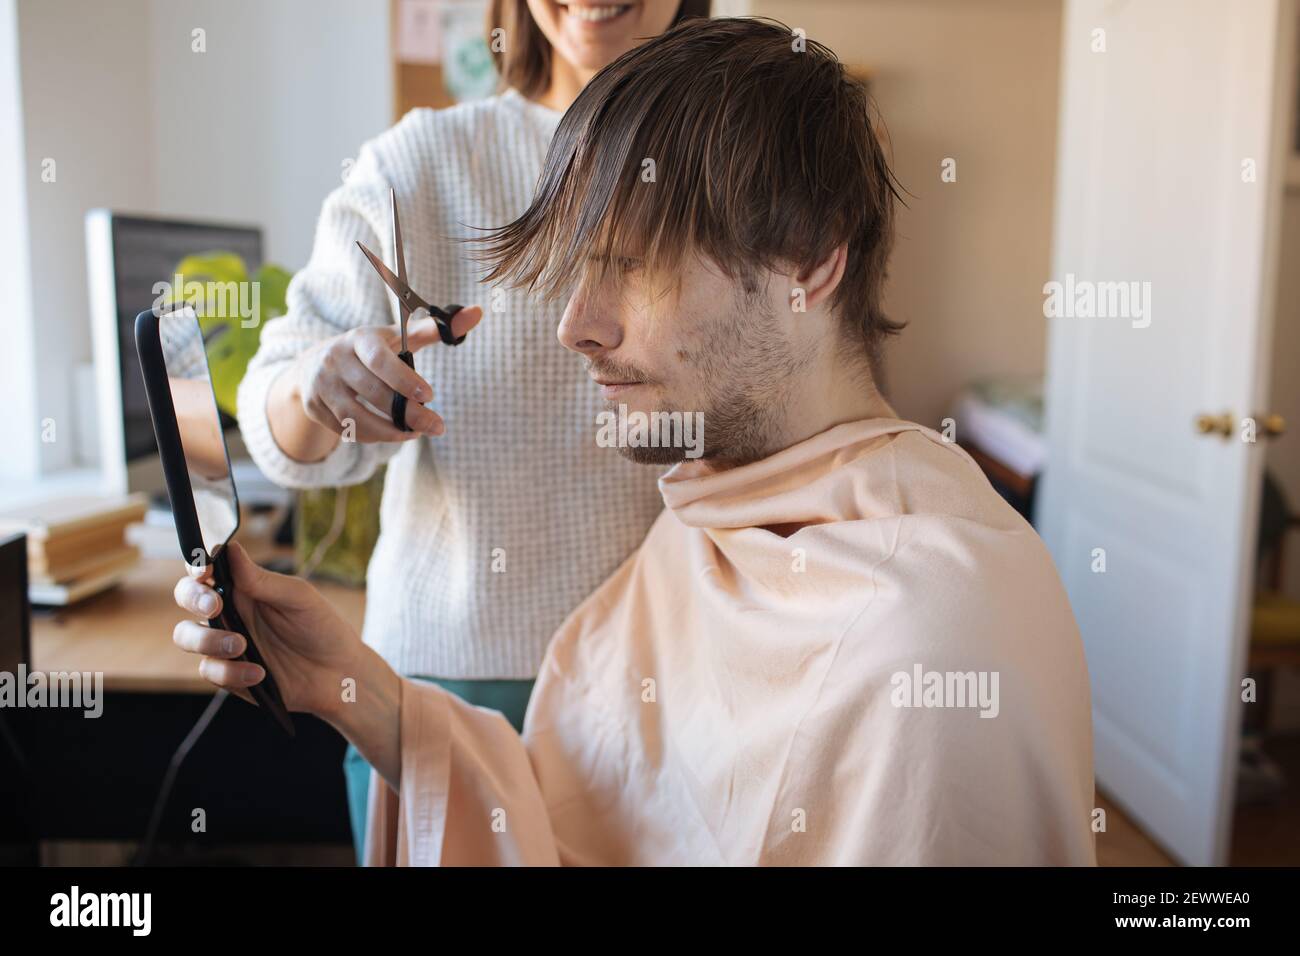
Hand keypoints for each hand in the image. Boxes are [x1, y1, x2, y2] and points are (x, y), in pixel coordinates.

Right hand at [172, 541, 363, 719]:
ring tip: (241, 645)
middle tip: (215, 605)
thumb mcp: (299, 598)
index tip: (205, 570)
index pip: (207, 569)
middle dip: (193, 598)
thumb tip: (231, 548)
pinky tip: (259, 672)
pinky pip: (210, 670)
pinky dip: (231, 671)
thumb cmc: (322, 628)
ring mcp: (225, 643)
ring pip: (186, 635)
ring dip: (208, 639)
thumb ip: (263, 579)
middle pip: (186, 597)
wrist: (338, 674)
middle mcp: (229, 612)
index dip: (197, 565)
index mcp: (244, 587)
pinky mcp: (228, 673)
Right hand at [288, 306, 481, 443]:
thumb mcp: (396, 336)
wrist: (314, 363)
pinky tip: (392, 434)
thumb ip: (434, 329)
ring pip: (357, 418)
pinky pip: (347, 430)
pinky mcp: (314, 407)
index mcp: (359, 338)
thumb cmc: (370, 350)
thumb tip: (477, 312)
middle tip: (437, 426)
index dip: (404, 379)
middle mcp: (335, 359)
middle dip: (407, 414)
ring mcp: (321, 385)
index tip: (429, 395)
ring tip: (416, 434)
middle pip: (373, 393)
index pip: (379, 359)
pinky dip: (373, 437)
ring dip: (390, 432)